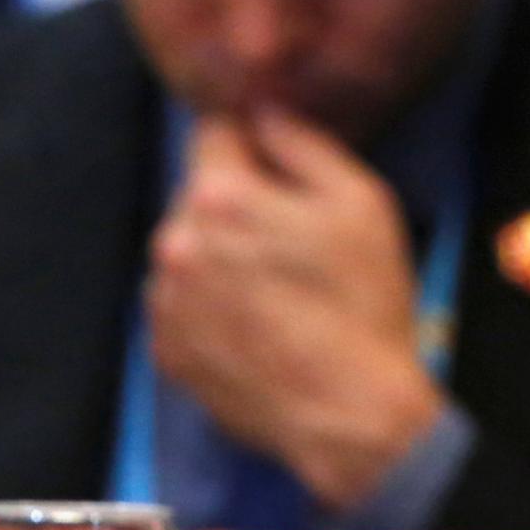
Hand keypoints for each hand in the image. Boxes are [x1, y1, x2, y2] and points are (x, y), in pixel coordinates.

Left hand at [146, 106, 444, 511]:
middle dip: (239, 204)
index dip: (251, 142)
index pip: (212, 131)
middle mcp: (174, 244)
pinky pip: (183, 305)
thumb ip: (303, 144)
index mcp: (218, 197)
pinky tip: (261, 327)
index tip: (280, 169)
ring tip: (279, 293)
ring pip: (188, 251)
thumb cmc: (365, 304)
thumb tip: (264, 113)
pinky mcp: (165, 352)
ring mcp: (164, 303)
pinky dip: (212, 306)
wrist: (349, 416)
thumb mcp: (362, 202)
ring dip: (221, 257)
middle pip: (198, 195)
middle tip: (294, 242)